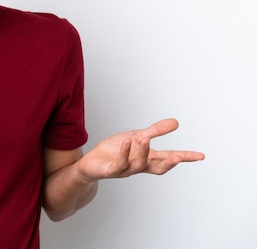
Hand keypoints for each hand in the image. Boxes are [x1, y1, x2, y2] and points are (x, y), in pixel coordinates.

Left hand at [77, 118, 204, 180]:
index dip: (185, 157)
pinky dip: (125, 152)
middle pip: (158, 167)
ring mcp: (126, 169)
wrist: (92, 162)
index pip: (169, 158)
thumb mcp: (137, 137)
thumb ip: (156, 131)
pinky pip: (120, 163)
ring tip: (146, 139)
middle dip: (170, 163)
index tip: (201, 156)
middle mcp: (139, 165)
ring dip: (143, 152)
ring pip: (138, 164)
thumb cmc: (115, 150)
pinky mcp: (112, 170)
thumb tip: (176, 122)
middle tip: (179, 157)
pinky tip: (128, 141)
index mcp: (147, 158)